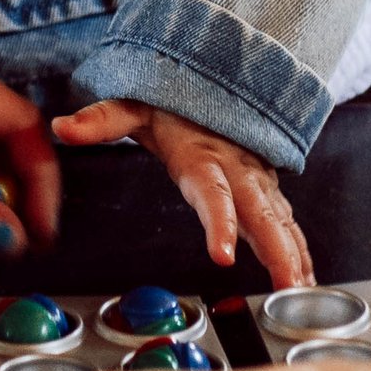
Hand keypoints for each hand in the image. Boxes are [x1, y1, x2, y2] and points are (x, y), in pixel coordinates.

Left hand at [53, 98, 312, 284]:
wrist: (217, 77)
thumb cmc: (174, 101)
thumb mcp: (135, 105)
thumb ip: (102, 119)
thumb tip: (64, 127)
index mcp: (204, 158)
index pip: (213, 194)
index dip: (220, 224)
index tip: (223, 255)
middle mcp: (238, 172)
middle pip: (261, 214)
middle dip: (278, 251)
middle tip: (288, 285)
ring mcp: (257, 183)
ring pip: (282, 222)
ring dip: (295, 256)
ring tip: (303, 292)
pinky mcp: (267, 192)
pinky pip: (288, 223)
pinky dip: (301, 252)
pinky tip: (307, 282)